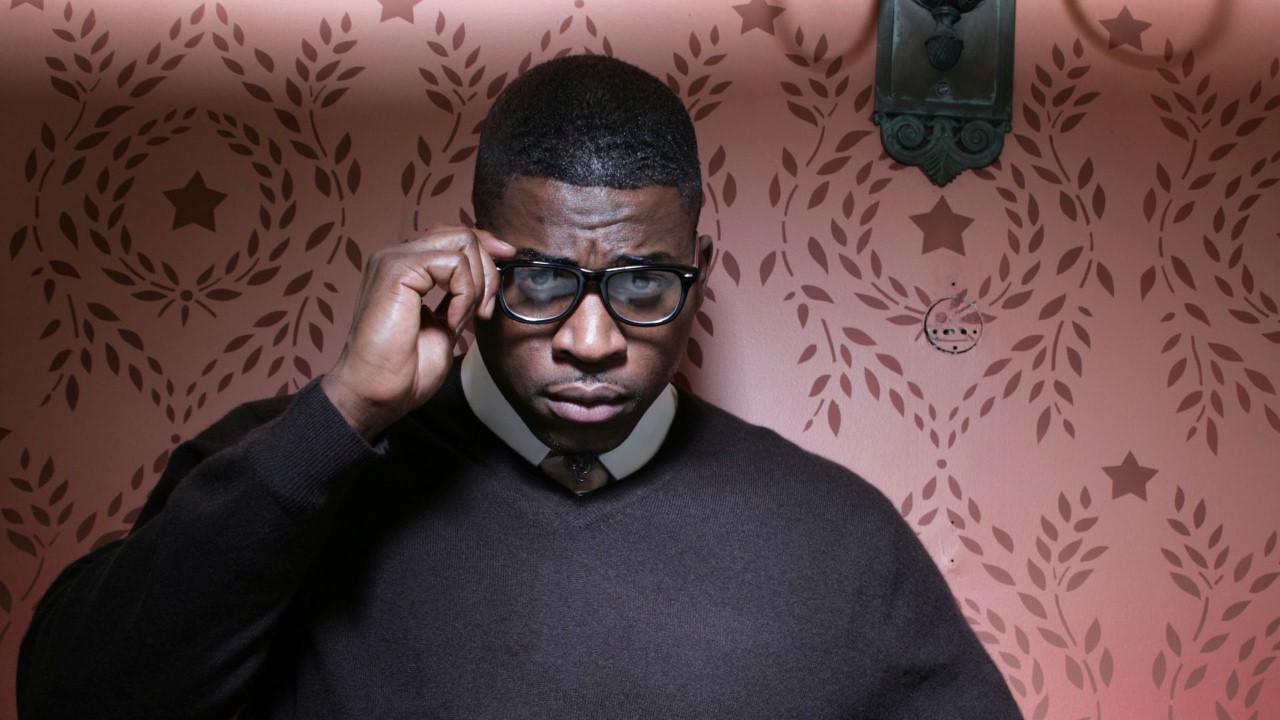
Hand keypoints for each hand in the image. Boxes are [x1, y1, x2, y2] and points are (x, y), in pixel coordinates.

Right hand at [321, 226, 514, 438]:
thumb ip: (460, 297)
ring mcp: (394, 260)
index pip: (452, 236)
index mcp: (406, 268)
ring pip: (462, 243)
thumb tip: (486, 282)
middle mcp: (397, 257)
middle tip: (485, 311)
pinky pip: (453, 264)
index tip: (508, 256)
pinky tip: (450, 322)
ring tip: (464, 320)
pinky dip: (463, 295)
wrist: (376, 392)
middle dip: (488, 269)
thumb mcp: (445, 324)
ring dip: (477, 285)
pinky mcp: (396, 270)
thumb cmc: (404, 369)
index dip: (485, 244)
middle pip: (462, 234)